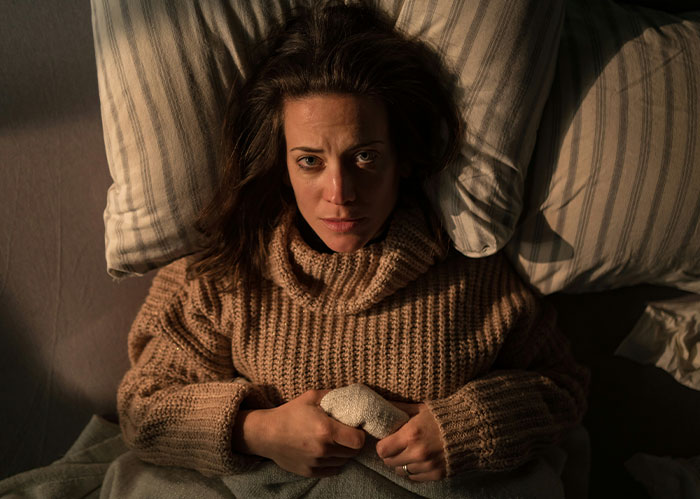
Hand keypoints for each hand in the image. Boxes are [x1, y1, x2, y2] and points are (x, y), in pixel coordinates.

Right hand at [233, 389, 365, 476]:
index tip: (355, 428)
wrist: (266, 434)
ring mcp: (316, 463)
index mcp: (326, 430)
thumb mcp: (312, 397)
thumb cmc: (290, 413)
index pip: (358, 440)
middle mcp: (323, 449)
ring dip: (343, 453)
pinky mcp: (310, 472)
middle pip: (353, 452)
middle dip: (352, 443)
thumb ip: (334, 396)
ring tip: (334, 441)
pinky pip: (333, 470)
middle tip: (346, 434)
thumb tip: (353, 396)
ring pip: (344, 462)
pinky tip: (327, 451)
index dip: (361, 434)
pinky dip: (334, 462)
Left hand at [375, 402, 446, 481]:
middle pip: (390, 463)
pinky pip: (415, 478)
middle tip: (396, 447)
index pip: (383, 450)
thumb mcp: (421, 409)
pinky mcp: (437, 474)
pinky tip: (419, 460)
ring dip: (402, 463)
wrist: (472, 428)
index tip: (386, 441)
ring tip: (408, 453)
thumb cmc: (443, 415)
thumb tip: (383, 407)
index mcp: (411, 434)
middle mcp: (418, 452)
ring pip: (401, 472)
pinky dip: (414, 470)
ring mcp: (428, 465)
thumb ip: (400, 409)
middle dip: (390, 455)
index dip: (382, 446)